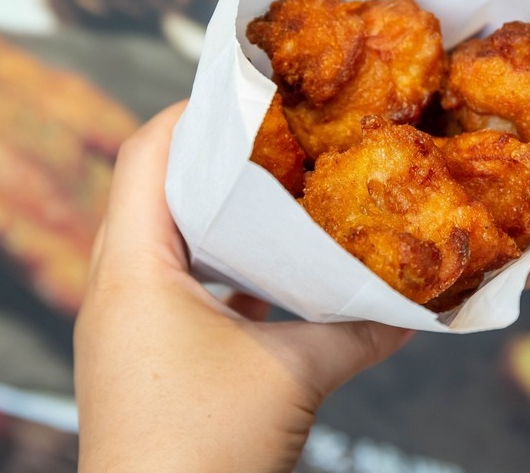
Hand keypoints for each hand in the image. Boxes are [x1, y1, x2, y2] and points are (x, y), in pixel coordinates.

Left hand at [74, 102, 411, 472]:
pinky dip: (216, 271)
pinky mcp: (142, 360)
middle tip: (271, 140)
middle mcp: (115, 292)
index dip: (191, 113)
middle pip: (150, 191)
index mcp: (133, 274)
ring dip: (211, 217)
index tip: (245, 93)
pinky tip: (267, 281)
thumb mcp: (293, 378)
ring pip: (162, 243)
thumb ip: (356, 332)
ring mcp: (123, 328)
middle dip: (209, 159)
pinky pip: (174, 289)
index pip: (144, 157)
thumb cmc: (205, 452)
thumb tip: (414, 310)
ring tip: (271, 198)